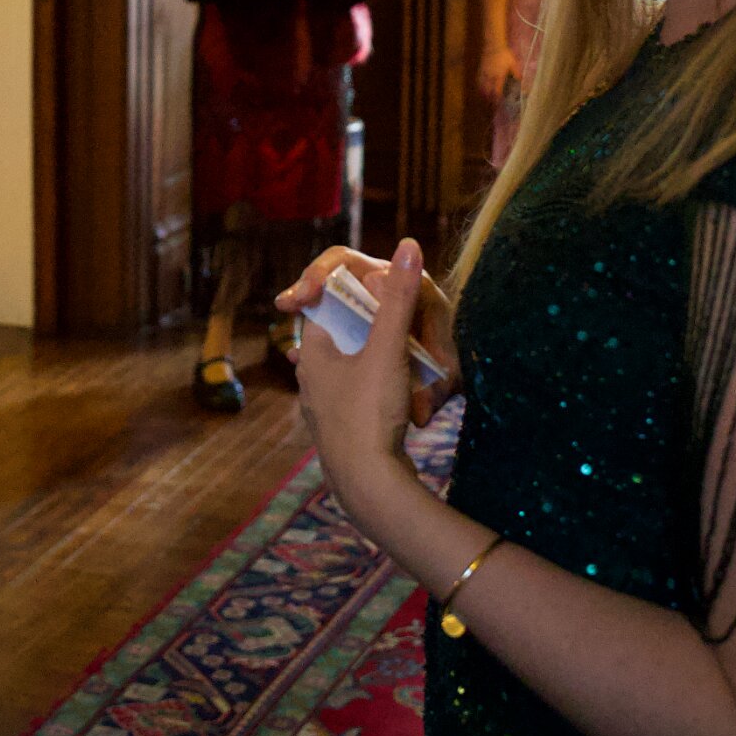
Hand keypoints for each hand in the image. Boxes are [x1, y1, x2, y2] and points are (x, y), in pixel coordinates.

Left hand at [278, 244, 459, 428]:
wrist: (368, 489)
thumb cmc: (369, 414)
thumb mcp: (388, 349)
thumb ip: (398, 296)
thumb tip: (407, 245)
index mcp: (313, 353)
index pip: (333, 304)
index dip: (366, 295)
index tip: (397, 301)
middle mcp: (312, 378)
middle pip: (354, 338)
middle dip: (389, 340)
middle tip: (419, 345)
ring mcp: (326, 409)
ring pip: (365, 372)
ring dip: (396, 372)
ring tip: (423, 381)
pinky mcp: (345, 433)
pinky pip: (369, 401)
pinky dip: (392, 397)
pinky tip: (414, 408)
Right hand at [478, 44, 519, 103]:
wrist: (493, 45)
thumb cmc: (505, 54)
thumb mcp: (513, 63)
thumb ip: (516, 73)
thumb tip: (520, 81)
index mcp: (499, 76)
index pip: (496, 90)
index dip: (496, 98)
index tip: (497, 103)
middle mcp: (490, 76)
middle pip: (487, 90)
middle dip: (489, 98)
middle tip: (491, 104)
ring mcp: (484, 73)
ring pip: (481, 86)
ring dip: (483, 93)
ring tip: (485, 98)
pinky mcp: (480, 69)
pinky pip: (478, 80)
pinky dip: (479, 86)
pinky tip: (480, 88)